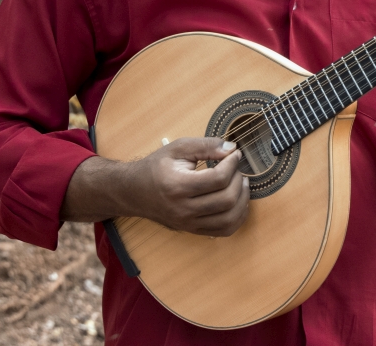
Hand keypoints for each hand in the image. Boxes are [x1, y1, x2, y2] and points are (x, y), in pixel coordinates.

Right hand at [62, 137, 249, 236]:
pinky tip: (238, 201)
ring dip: (242, 200)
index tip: (234, 154)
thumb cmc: (155, 168)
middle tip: (236, 168)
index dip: (232, 164)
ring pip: (229, 219)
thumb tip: (231, 148)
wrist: (133, 192)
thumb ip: (205, 145)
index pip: (217, 179)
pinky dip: (237, 217)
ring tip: (241, 183)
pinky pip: (224, 231)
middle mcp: (183, 209)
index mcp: (178, 186)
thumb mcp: (177, 148)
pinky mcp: (192, 230)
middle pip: (226, 199)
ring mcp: (188, 223)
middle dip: (239, 180)